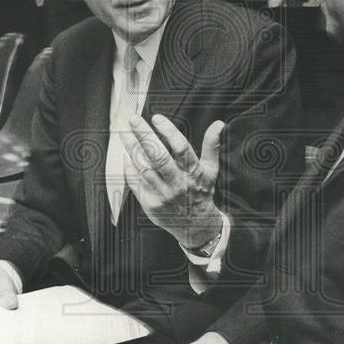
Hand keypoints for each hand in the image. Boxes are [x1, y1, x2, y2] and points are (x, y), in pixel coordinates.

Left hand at [123, 114, 223, 249]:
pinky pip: (136, 182)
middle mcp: (178, 183)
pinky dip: (129, 167)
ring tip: (124, 134)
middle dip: (144, 136)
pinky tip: (126, 155)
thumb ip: (212, 145)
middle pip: (159, 157)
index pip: (181, 148)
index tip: (157, 118)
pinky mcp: (149, 204)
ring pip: (144, 168)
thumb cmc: (202, 191)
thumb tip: (219, 123)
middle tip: (134, 119)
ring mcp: (162, 195)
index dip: (168, 131)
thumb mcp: (211, 169)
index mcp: (193, 172)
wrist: (195, 225)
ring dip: (132, 149)